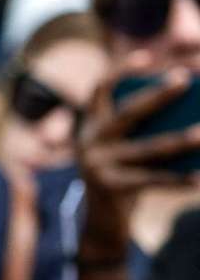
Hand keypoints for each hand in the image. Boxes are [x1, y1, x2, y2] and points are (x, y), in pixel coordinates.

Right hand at [77, 69, 199, 236]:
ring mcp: (97, 164)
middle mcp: (89, 141)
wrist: (102, 222)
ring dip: (180, 139)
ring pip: (147, 148)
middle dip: (158, 95)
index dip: (121, 71)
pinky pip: (153, 180)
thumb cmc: (124, 177)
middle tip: (185, 80)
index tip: (147, 57)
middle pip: (128, 112)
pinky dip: (179, 179)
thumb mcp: (126, 151)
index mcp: (90, 126)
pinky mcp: (110, 187)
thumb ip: (143, 133)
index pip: (100, 89)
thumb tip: (189, 119)